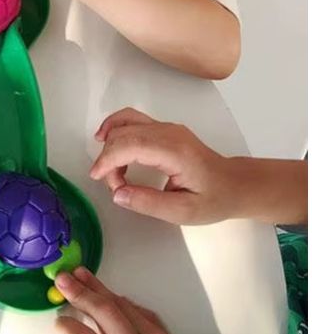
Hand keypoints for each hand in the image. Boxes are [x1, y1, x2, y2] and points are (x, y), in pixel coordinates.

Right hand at [90, 108, 231, 224]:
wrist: (236, 184)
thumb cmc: (214, 199)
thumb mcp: (183, 211)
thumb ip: (148, 203)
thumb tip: (117, 194)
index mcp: (174, 151)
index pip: (130, 144)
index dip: (108, 159)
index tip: (98, 178)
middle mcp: (169, 132)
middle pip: (123, 133)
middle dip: (108, 158)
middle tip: (114, 185)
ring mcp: (166, 127)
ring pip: (125, 122)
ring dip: (110, 143)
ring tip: (108, 168)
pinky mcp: (163, 129)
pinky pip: (132, 122)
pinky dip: (116, 131)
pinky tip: (108, 143)